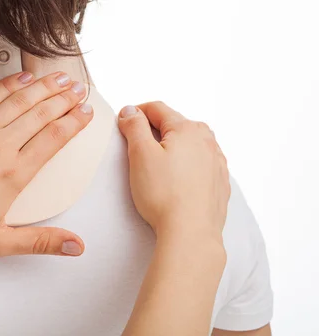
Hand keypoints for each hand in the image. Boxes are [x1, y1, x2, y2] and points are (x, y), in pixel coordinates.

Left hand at [0, 71, 91, 258]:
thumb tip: (75, 245)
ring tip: (59, 77)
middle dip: (65, 98)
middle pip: (42, 114)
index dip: (75, 123)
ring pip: (19, 101)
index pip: (55, 139)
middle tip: (80, 89)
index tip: (87, 113)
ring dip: (42, 87)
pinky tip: (20, 78)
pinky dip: (7, 85)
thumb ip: (40, 240)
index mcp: (13, 175)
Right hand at [117, 101, 229, 241]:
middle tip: (137, 144)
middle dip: (155, 129)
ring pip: (190, 144)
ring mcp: (217, 162)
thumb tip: (131, 110)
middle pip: (176, 124)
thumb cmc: (164, 194)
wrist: (191, 233)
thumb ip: (134, 126)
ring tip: (157, 162)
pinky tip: (176, 178)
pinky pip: (201, 163)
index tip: (123, 123)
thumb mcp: (140, 154)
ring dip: (173, 146)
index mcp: (187, 129)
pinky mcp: (219, 183)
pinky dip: (187, 164)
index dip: (136, 112)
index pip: (157, 109)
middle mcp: (207, 141)